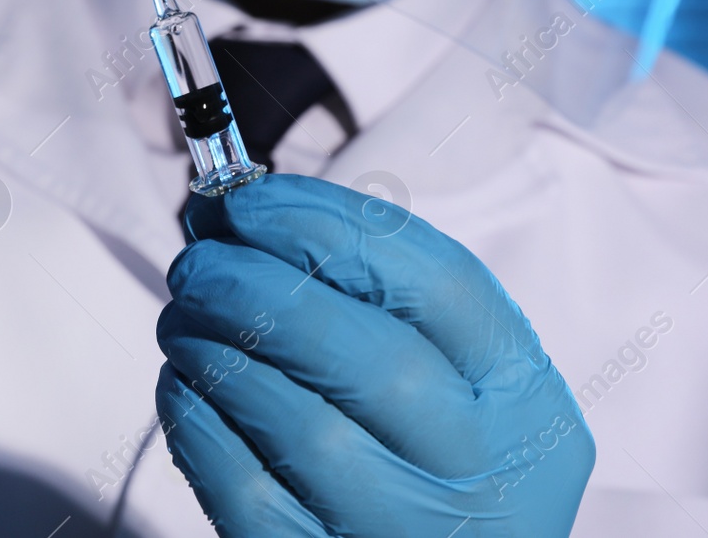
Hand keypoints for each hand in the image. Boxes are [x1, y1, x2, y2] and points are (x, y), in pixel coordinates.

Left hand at [156, 175, 594, 536]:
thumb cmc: (433, 460)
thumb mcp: (455, 378)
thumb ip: (373, 295)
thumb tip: (242, 216)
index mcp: (523, 399)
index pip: (441, 285)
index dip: (330, 226)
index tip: (252, 202)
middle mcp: (482, 473)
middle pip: (373, 360)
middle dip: (263, 290)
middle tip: (199, 262)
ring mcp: (406, 534)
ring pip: (304, 430)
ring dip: (219, 352)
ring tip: (184, 318)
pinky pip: (249, 497)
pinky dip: (201, 424)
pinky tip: (186, 385)